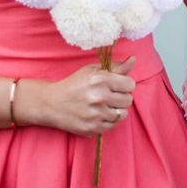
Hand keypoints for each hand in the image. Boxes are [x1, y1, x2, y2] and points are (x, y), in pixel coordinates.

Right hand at [21, 56, 135, 134]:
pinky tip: (101, 114)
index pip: (130, 84)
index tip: (118, 85)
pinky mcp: (91, 128)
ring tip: (106, 105)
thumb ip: (116, 66)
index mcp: (100, 79)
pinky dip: (109, 120)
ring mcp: (95, 114)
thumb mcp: (93, 70)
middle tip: (111, 95)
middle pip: (128, 100)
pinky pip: (113, 125)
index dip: (125, 84)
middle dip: (122, 97)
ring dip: (117, 109)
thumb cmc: (74, 84)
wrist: (51, 103)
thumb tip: (134, 59)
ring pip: (122, 114)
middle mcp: (99, 97)